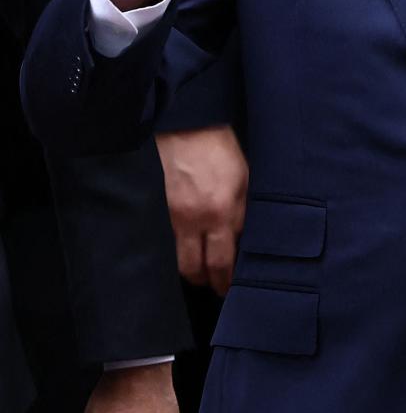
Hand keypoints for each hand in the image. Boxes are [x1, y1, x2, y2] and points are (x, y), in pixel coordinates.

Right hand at [156, 125, 247, 294]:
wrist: (185, 124)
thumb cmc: (219, 149)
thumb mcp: (244, 180)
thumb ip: (242, 213)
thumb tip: (241, 241)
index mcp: (220, 212)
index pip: (222, 261)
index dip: (224, 280)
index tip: (226, 287)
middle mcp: (192, 219)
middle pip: (194, 269)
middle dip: (204, 281)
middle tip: (212, 284)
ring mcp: (170, 215)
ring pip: (175, 259)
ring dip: (186, 269)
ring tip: (197, 270)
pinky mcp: (154, 208)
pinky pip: (162, 239)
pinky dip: (171, 249)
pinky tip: (180, 248)